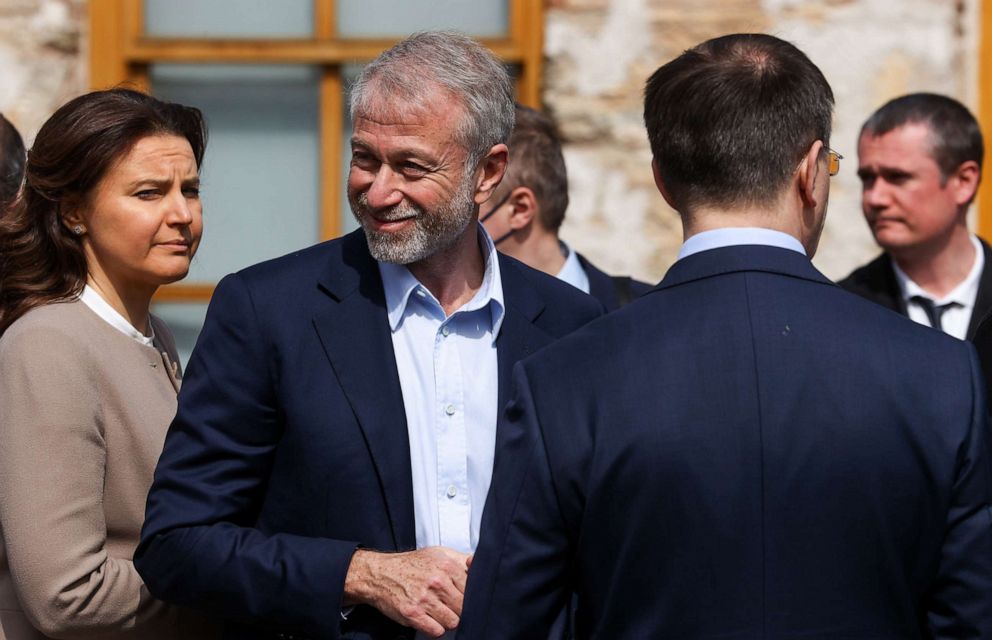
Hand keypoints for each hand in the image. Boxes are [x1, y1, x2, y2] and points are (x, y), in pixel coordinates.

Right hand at [344, 546, 469, 636]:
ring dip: (447, 620)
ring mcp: (424, 598)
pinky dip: (435, 629)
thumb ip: (460, 560)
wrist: (380, 574)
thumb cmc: (411, 565)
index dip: (468, 595)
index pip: (472, 588)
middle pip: (464, 607)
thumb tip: (477, 564)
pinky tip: (430, 620)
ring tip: (439, 613)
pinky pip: (437, 631)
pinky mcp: (412, 614)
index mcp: (446, 565)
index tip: (460, 596)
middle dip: (458, 609)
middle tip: (449, 606)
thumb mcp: (437, 554)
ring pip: (453, 621)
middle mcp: (437, 581)